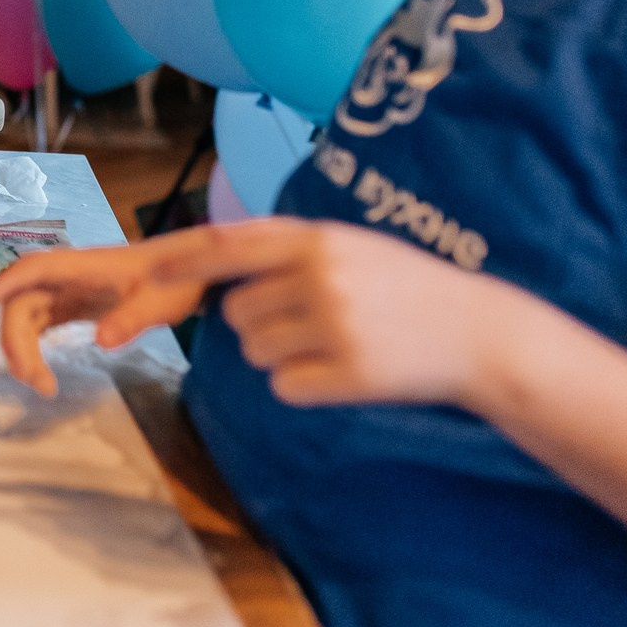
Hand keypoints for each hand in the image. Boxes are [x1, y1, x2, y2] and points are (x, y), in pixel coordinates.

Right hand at [0, 243, 208, 397]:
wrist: (189, 273)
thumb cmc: (176, 280)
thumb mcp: (160, 302)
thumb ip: (132, 320)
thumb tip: (101, 343)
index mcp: (82, 266)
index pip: (36, 268)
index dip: (8, 282)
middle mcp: (66, 277)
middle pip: (22, 301)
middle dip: (17, 340)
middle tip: (36, 382)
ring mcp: (65, 290)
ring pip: (25, 315)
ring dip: (22, 349)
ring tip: (41, 386)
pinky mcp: (70, 305)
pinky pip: (39, 324)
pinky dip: (33, 347)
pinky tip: (42, 372)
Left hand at [146, 218, 510, 408]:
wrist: (478, 332)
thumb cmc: (403, 286)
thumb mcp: (349, 244)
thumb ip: (286, 245)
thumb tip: (208, 246)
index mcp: (318, 239)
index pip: (228, 247)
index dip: (183, 262)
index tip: (148, 273)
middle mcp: (322, 276)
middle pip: (236, 313)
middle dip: (257, 324)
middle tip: (309, 323)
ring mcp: (337, 325)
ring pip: (256, 352)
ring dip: (280, 355)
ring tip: (333, 343)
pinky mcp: (351, 373)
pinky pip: (286, 387)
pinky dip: (306, 386)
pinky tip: (345, 371)